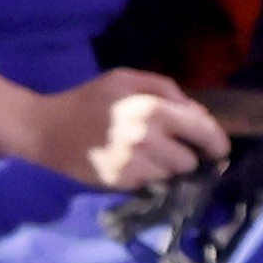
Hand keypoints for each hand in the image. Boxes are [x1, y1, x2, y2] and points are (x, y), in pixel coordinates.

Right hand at [0, 66, 226, 189]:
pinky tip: (130, 164)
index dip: (217, 143)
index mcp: (153, 109)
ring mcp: (134, 164)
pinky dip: (146, 176)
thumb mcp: (124, 79)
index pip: (204, 132)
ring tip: (148, 157)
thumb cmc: (88, 100)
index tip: (217, 150)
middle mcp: (148, 139)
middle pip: (190, 160)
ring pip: (172, 176)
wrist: (45, 129)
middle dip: (184, 155)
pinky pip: (151, 184)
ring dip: (165, 168)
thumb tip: (196, 113)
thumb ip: (165, 88)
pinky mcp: (121, 182)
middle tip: (171, 150)